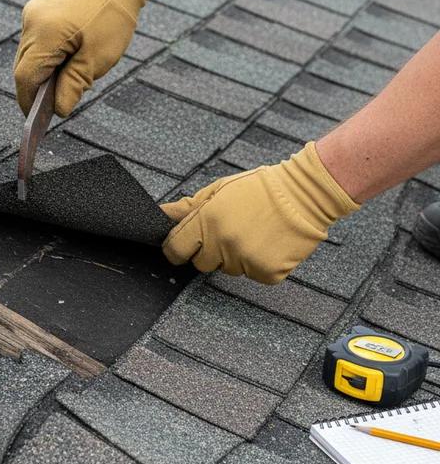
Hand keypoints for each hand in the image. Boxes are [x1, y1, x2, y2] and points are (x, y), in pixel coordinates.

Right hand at [13, 0, 161, 117]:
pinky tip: (63, 62)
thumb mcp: (97, 59)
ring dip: (41, 72)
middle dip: (35, 89)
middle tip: (52, 106)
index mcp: (45, 35)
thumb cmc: (112, 18)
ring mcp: (32, 13)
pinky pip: (35, 40)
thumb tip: (58, 109)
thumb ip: (73, 86)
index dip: (28, 102)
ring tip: (62, 83)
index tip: (36, 120)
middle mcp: (32, 22)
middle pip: (23, 66)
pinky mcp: (37, 9)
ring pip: (28, 54)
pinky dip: (45, 55)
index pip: (25, 77)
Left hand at [161, 142, 359, 283]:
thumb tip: (160, 213)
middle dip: (209, 250)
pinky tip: (267, 243)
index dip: (177, 248)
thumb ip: (187, 207)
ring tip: (253, 232)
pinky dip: (257, 264)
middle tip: (229, 230)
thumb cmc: (259, 188)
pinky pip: (251, 275)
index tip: (184, 245)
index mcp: (207, 221)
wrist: (305, 194)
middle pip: (200, 263)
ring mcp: (246, 260)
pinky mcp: (267, 273)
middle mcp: (224, 243)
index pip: (175, 249)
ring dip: (234, 256)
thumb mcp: (218, 190)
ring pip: (227, 269)